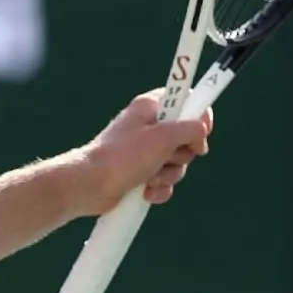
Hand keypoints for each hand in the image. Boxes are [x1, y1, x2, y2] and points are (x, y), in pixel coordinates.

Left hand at [68, 89, 212, 214]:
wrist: (90, 185)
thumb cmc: (123, 156)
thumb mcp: (163, 137)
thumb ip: (190, 129)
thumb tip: (201, 132)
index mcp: (150, 107)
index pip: (186, 101)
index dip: (198, 116)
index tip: (202, 131)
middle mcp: (148, 127)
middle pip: (187, 138)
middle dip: (181, 154)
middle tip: (166, 156)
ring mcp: (144, 152)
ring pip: (177, 164)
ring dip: (167, 175)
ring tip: (148, 177)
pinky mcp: (141, 173)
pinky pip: (165, 182)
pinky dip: (158, 189)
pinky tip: (144, 191)